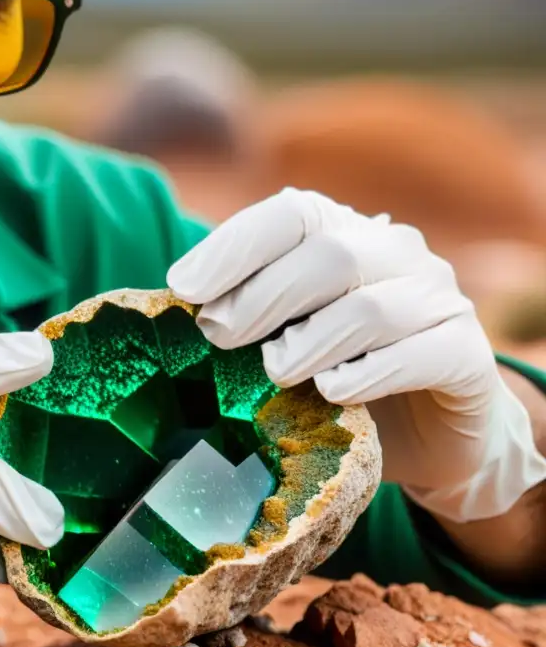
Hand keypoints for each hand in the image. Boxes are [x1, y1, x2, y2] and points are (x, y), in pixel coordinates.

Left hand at [167, 187, 545, 523]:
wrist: (427, 432)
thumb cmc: (336, 374)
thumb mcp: (283, 335)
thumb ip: (243, 313)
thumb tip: (176, 303)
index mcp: (344, 234)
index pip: (290, 215)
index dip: (233, 247)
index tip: (182, 289)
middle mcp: (396, 253)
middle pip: (329, 254)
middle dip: (263, 296)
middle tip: (217, 336)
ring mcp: (440, 300)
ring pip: (374, 305)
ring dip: (313, 339)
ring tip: (274, 371)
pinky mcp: (469, 356)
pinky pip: (426, 354)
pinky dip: (373, 372)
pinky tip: (333, 391)